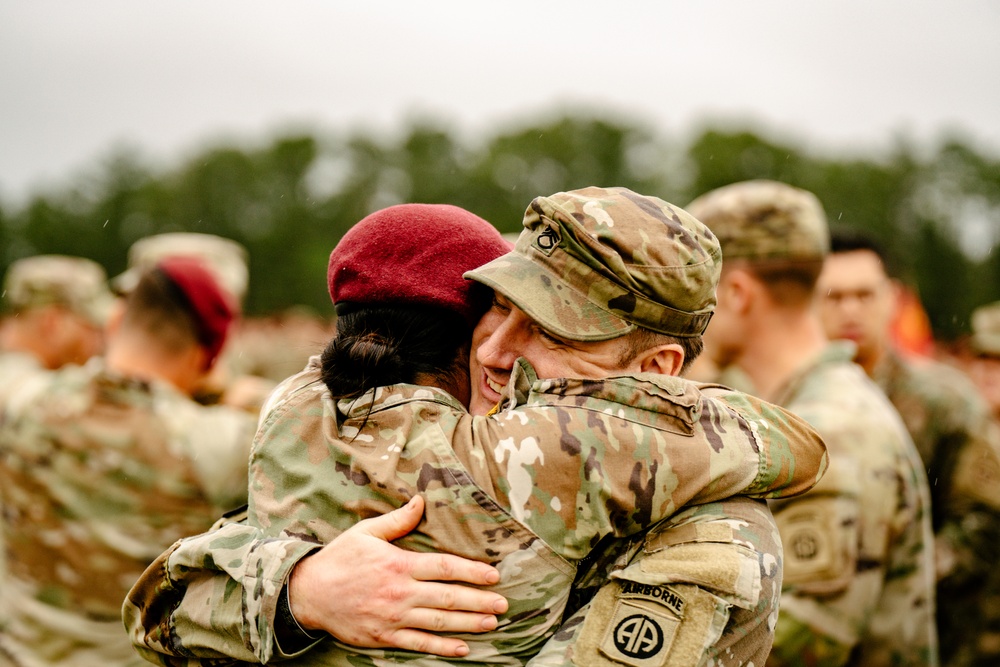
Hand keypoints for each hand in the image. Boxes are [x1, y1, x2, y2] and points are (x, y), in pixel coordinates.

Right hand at [288, 495, 508, 656]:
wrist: (308, 593)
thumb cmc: (339, 559)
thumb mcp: (366, 532)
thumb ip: (398, 520)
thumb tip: (422, 501)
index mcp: (399, 564)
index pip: (444, 568)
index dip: (472, 572)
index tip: (494, 574)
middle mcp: (400, 593)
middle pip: (448, 598)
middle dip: (479, 601)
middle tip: (504, 603)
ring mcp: (393, 618)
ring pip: (438, 623)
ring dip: (468, 624)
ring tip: (492, 622)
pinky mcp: (384, 637)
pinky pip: (418, 645)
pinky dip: (441, 648)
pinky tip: (462, 649)